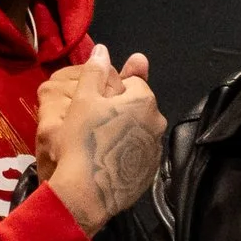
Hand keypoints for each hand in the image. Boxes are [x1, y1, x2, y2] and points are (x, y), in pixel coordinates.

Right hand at [36, 46, 162, 232]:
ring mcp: (155, 150)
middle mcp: (157, 123)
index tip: (96, 101)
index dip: (112, 89)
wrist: (87, 191)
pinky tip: (105, 162)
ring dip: (124, 133)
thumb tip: (103, 49)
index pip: (133, 82)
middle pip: (138, 108)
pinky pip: (137, 155)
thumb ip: (95, 71)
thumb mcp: (83, 99)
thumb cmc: (83, 139)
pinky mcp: (150, 173)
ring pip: (139, 132)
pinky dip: (125, 155)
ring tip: (98, 144)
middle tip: (93, 123)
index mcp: (144, 100)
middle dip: (121, 111)